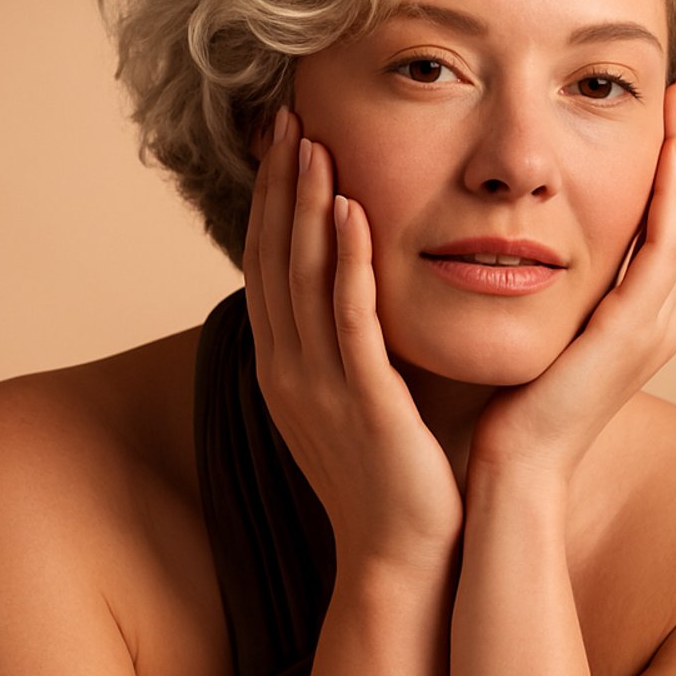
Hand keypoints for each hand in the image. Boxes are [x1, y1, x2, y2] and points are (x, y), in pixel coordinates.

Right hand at [242, 105, 464, 582]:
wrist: (406, 560)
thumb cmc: (399, 479)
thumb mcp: (364, 398)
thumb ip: (360, 343)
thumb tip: (371, 288)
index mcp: (287, 367)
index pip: (270, 265)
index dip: (273, 198)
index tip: (285, 138)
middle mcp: (289, 370)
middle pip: (274, 258)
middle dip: (280, 183)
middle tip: (288, 115)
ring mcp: (318, 386)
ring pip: (303, 278)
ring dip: (306, 205)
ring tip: (314, 140)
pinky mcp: (360, 402)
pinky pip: (347, 320)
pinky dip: (346, 262)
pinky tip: (353, 211)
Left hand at [467, 73, 675, 490]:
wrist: (514, 474)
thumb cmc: (509, 414)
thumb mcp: (535, 337)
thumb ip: (544, 295)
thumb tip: (516, 248)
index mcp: (636, 323)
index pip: (661, 230)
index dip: (663, 171)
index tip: (654, 114)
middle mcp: (659, 321)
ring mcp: (655, 327)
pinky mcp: (636, 330)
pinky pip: (665, 245)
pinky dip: (667, 193)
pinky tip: (662, 151)